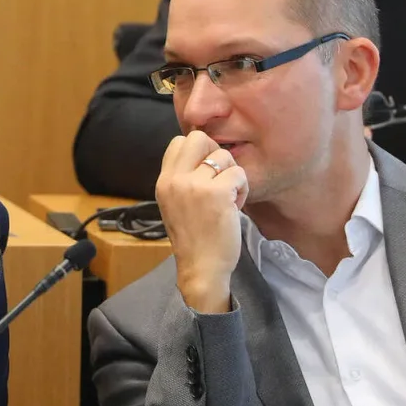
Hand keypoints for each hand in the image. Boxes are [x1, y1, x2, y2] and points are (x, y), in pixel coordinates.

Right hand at [154, 130, 248, 313]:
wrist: (201, 268)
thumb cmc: (193, 240)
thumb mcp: (175, 205)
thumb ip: (182, 181)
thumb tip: (202, 156)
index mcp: (163, 182)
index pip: (178, 142)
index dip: (198, 152)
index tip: (205, 172)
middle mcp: (175, 180)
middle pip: (199, 138)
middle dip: (215, 154)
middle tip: (220, 177)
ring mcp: (195, 185)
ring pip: (224, 156)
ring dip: (232, 176)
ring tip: (228, 199)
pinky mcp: (218, 193)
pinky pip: (239, 174)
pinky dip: (243, 189)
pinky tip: (234, 208)